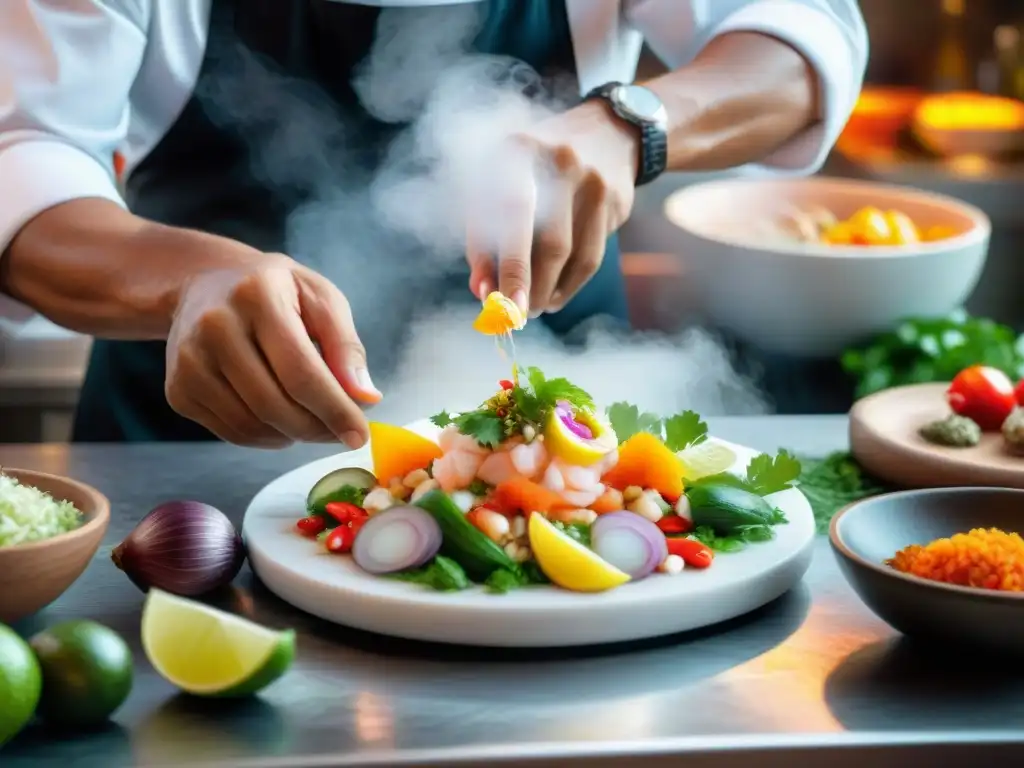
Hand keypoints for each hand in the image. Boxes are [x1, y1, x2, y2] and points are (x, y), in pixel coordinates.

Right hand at [165, 254, 379, 448]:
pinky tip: (280, 419)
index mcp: (257, 296)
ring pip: (252, 425)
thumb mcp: (321, 298)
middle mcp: (214, 326)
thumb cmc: (277, 291)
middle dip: (317, 428)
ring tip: (311, 420)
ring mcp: (188, 361)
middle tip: (340, 431)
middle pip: (274, 405)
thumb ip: (346, 346)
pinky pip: (231, 433)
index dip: (335, 410)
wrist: (205, 283)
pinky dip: (265, 437)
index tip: (360, 435)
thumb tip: (366, 398)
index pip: (300, 372)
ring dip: (292, 436)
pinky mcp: (178, 389)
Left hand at [466, 100, 638, 315]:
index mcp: (517, 151)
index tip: (496, 302)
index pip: (510, 213)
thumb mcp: (501, 184)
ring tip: (532, 306)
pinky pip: (592, 256)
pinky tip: (554, 294)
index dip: (505, 262)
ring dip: (548, 290)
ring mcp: (593, 180)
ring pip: (572, 255)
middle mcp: (559, 161)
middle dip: (528, 285)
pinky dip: (570, 284)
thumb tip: (482, 291)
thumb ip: (484, 235)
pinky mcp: (616, 199)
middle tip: (515, 315)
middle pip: (548, 241)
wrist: (608, 131)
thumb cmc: (536, 167)